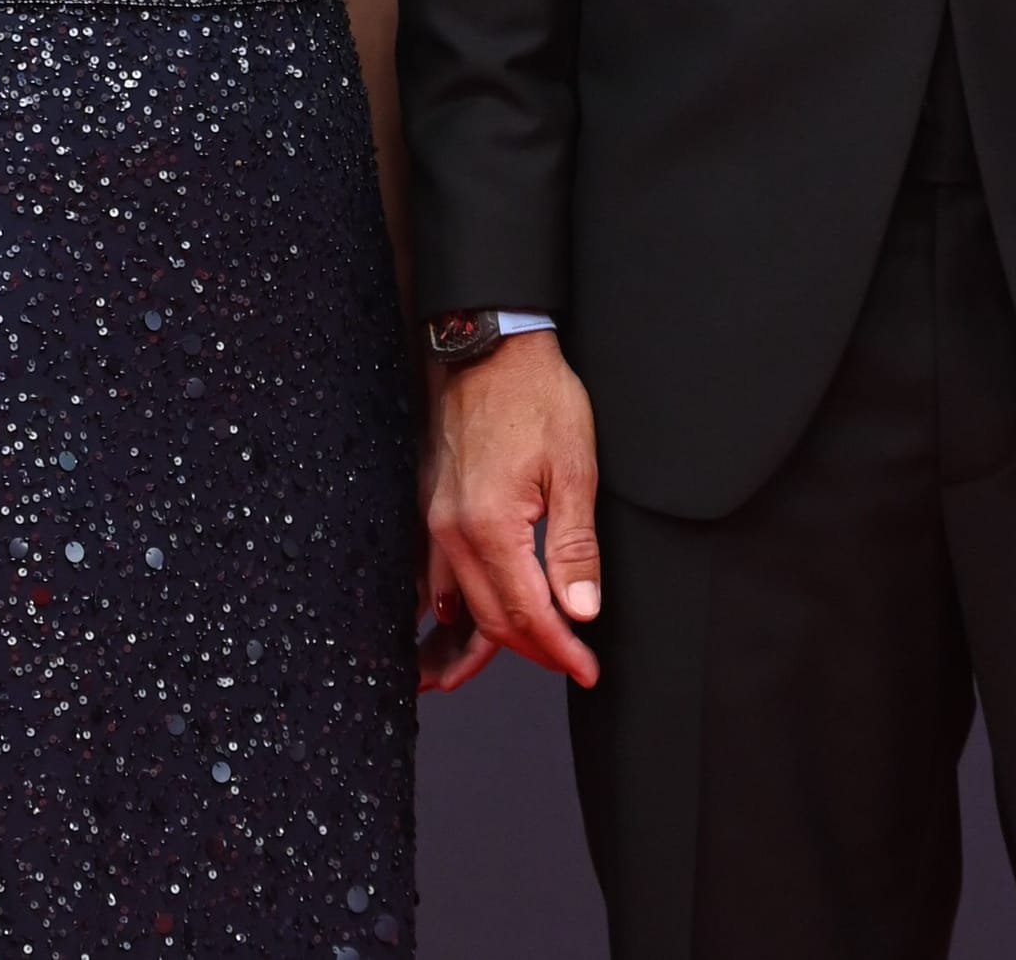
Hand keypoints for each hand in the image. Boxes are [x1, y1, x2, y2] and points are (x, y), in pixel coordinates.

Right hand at [424, 332, 600, 687]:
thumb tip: (581, 612)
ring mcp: (433, 520)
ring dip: (490, 638)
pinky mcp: (429, 506)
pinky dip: (455, 608)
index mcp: (491, 526)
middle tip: (570, 660)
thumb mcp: (575, 467)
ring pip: (459, 604)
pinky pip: (437, 576)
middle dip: (533, 649)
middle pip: (491, 619)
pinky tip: (464, 621)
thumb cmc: (536, 396)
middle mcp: (452, 532)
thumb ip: (575, 547)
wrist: (488, 346)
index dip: (560, 649)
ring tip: (518, 658)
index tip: (586, 669)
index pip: (528, 614)